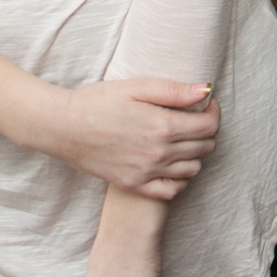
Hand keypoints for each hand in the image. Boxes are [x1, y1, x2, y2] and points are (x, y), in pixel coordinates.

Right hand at [32, 78, 216, 196]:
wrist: (63, 127)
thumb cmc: (98, 101)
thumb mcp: (137, 87)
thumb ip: (174, 91)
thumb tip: (206, 90)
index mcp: (162, 126)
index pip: (209, 125)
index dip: (213, 112)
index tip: (205, 103)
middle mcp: (158, 153)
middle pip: (204, 147)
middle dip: (206, 130)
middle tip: (193, 117)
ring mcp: (147, 172)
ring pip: (193, 169)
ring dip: (196, 153)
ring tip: (183, 138)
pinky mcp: (134, 184)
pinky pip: (171, 190)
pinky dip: (180, 179)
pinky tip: (172, 163)